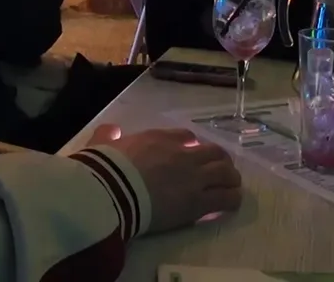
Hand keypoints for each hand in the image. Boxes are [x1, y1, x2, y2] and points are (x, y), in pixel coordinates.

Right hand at [90, 125, 241, 233]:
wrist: (113, 190)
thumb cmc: (104, 167)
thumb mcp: (102, 143)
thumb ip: (107, 135)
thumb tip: (110, 129)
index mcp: (159, 138)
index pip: (187, 137)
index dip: (192, 145)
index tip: (191, 153)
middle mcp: (182, 154)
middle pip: (214, 152)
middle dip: (219, 160)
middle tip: (219, 171)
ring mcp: (193, 177)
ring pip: (226, 173)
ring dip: (230, 178)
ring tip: (230, 187)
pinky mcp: (198, 202)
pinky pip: (226, 198)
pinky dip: (231, 199)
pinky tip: (230, 203)